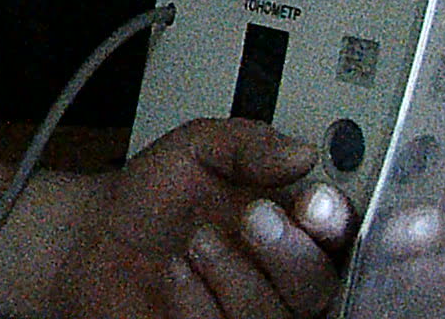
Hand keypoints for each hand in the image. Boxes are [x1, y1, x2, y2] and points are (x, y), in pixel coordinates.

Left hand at [50, 118, 356, 318]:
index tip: (319, 205)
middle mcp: (288, 277)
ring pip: (280, 316)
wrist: (93, 237)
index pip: (351, 235)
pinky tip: (174, 273)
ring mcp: (257, 312)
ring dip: (238, 277)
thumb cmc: (154, 197)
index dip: (348, 225)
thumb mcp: (196, 148)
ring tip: (196, 240)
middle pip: (325, 284)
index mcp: (300, 227)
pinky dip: (198, 302)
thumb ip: (246, 144)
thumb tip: (303, 151)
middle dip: (292, 251)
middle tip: (252, 217)